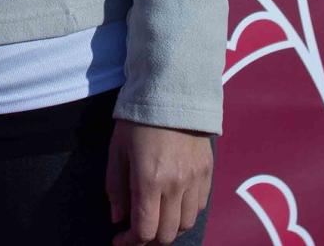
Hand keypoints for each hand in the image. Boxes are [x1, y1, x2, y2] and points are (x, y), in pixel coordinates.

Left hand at [106, 120, 211, 245]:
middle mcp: (176, 185)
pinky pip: (200, 207)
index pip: (144, 230)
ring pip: (186, 224)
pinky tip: (173, 205)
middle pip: (167, 234)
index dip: (130, 242)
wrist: (173, 92)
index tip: (119, 240)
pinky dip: (186, 214)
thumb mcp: (117, 150)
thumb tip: (117, 218)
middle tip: (136, 233)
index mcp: (149, 180)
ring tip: (156, 219)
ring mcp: (195, 180)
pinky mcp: (208, 173)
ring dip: (169, 229)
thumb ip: (116, 187)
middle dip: (149, 240)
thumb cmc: (138, 120)